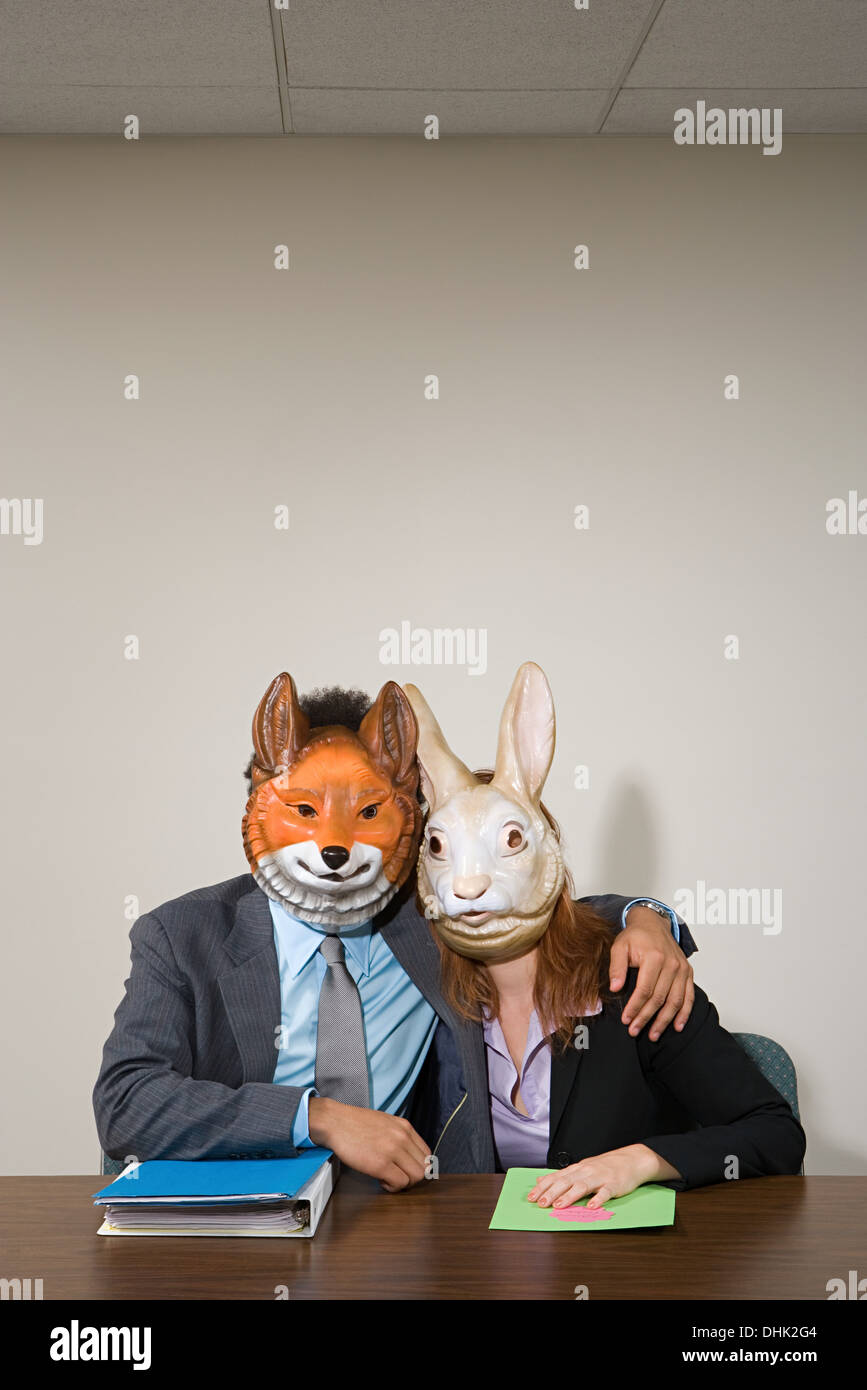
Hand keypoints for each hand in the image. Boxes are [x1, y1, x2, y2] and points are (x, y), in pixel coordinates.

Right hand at [308, 1096, 430, 1192]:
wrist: (335, 1122)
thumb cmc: (356, 1124)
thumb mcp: (385, 1123)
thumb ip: (399, 1136)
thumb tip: (408, 1156)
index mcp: (405, 1127)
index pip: (427, 1154)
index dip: (418, 1166)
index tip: (406, 1170)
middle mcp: (403, 1137)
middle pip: (424, 1167)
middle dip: (412, 1177)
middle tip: (397, 1176)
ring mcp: (393, 1150)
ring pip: (416, 1177)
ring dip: (403, 1183)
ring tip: (388, 1178)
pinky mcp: (380, 1164)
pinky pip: (399, 1183)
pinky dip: (392, 1187)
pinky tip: (381, 1180)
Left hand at [527, 1144, 680, 1209]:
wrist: (631, 1160)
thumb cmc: (605, 1167)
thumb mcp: (582, 1169)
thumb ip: (562, 1176)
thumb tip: (541, 1180)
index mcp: (577, 1169)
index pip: (556, 1177)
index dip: (543, 1187)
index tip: (531, 1197)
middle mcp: (586, 1171)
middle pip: (566, 1181)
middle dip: (552, 1192)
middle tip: (540, 1203)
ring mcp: (600, 1177)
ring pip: (582, 1186)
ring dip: (569, 1196)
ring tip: (558, 1206)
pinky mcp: (614, 1185)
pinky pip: (605, 1192)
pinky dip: (598, 1199)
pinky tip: (591, 1207)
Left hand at [610, 905, 693, 1039]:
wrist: (653, 923)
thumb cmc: (636, 936)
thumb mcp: (619, 946)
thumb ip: (616, 967)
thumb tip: (615, 988)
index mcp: (654, 957)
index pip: (645, 990)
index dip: (635, 1007)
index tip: (626, 1020)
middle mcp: (672, 964)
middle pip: (659, 998)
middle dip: (646, 1018)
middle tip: (635, 1031)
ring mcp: (682, 969)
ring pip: (675, 1001)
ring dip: (664, 1021)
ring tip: (653, 1034)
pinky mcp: (688, 973)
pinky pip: (689, 996)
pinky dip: (684, 1013)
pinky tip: (677, 1026)